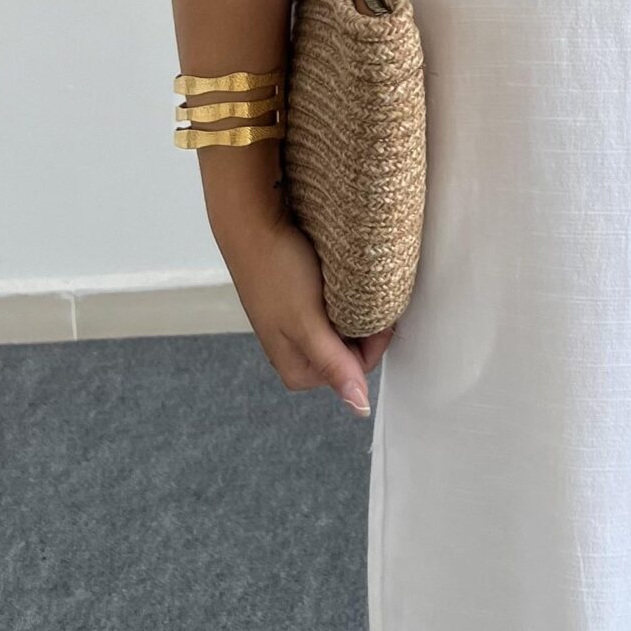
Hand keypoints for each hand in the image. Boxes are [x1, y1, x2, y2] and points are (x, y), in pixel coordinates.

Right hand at [221, 202, 384, 414]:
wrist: (253, 224)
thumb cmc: (275, 270)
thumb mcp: (308, 322)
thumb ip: (335, 364)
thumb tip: (359, 407)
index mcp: (298, 370)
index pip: (359, 368)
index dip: (373, 339)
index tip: (377, 311)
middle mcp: (299, 352)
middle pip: (353, 348)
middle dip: (364, 323)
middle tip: (362, 292)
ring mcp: (299, 326)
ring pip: (346, 325)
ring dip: (356, 307)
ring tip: (348, 283)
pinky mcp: (301, 302)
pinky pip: (335, 306)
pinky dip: (345, 293)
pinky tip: (339, 277)